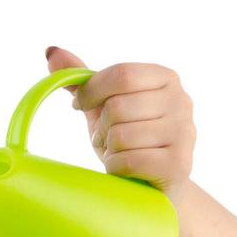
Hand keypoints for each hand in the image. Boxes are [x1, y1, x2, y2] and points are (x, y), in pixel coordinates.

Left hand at [45, 47, 194, 204]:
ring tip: (118, 152)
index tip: (79, 104)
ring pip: (121, 135)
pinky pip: (129, 160)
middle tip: (106, 138)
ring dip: (109, 149)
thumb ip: (82, 79)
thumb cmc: (127, 140)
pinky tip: (124, 169)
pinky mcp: (179, 163)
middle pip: (118, 106)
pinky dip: (115, 167)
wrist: (153, 185)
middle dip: (101, 127)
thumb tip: (51, 52)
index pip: (121, 74)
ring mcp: (185, 132)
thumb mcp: (103, 106)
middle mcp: (182, 100)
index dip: (91, 91)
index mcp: (165, 78)